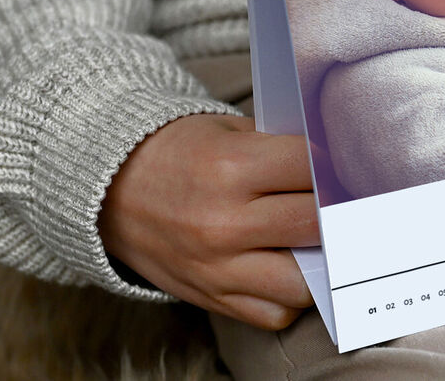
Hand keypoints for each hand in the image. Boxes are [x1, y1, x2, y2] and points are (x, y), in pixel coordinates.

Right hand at [99, 113, 318, 329]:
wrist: (108, 190)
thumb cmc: (178, 152)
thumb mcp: (227, 130)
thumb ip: (280, 147)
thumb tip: (337, 166)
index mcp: (229, 167)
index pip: (312, 167)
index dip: (331, 164)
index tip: (334, 166)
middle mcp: (224, 222)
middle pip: (315, 223)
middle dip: (334, 210)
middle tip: (336, 203)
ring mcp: (217, 267)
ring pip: (303, 281)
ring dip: (318, 261)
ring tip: (313, 241)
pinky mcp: (210, 296)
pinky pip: (274, 314)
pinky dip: (289, 297)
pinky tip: (287, 269)